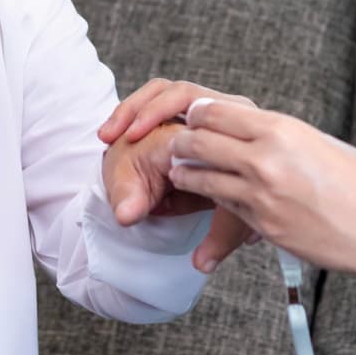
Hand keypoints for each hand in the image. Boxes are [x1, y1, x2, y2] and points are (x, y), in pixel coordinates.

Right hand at [100, 80, 258, 260]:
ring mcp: (203, 107)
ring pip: (166, 91)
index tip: (156, 157)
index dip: (187, 141)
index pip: (219, 125)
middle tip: (121, 138)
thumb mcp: (229, 222)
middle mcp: (228, 115)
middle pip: (187, 97)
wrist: (218, 186)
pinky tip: (109, 134)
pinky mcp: (182, 104)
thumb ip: (218, 238)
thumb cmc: (232, 204)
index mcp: (246, 136)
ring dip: (134, 110)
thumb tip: (203, 263)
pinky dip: (130, 111)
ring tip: (109, 136)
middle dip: (150, 113)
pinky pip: (156, 94)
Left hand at [167, 98, 355, 277]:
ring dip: (185, 172)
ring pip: (200, 177)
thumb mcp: (320, 142)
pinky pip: (223, 206)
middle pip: (198, 141)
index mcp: (282, 129)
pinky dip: (211, 198)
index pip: (215, 111)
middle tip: (176, 143)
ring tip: (179, 170)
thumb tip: (252, 131)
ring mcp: (261, 196)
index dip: (198, 113)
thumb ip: (281, 136)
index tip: (193, 117)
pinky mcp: (263, 226)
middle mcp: (265, 159)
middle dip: (182, 141)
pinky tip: (209, 195)